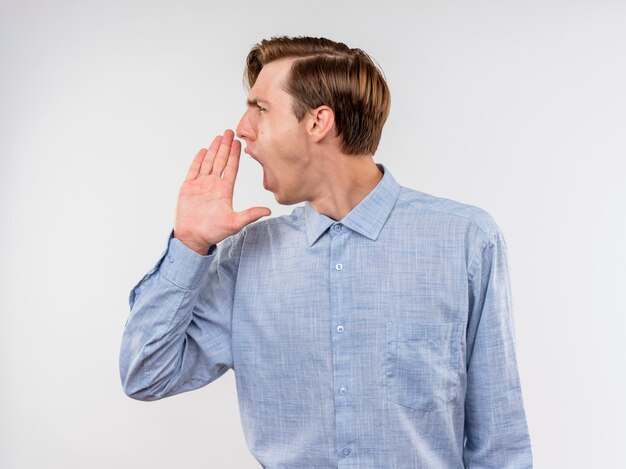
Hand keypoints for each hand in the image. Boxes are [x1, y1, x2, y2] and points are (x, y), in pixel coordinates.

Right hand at [173, 129, 270, 253]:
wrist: (193, 238)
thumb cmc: (213, 233)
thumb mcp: (235, 223)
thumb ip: (250, 214)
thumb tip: (269, 210)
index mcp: (224, 191)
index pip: (231, 168)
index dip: (235, 155)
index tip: (240, 143)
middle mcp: (213, 185)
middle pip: (221, 161)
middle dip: (225, 146)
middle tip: (230, 132)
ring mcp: (200, 185)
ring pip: (208, 162)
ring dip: (214, 150)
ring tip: (219, 136)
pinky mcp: (188, 188)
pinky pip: (193, 170)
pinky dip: (198, 160)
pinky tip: (204, 150)